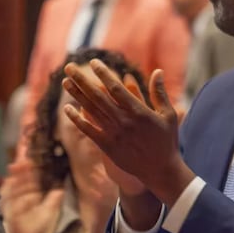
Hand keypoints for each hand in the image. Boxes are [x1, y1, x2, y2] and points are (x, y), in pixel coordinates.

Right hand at [0, 161, 62, 232]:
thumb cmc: (33, 231)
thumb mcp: (47, 214)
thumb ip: (53, 200)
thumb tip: (60, 188)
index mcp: (30, 194)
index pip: (32, 177)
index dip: (32, 166)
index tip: (34, 154)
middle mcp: (21, 194)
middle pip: (22, 175)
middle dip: (23, 163)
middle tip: (26, 148)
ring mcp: (13, 199)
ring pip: (15, 181)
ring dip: (18, 171)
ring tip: (21, 160)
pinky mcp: (7, 205)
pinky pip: (9, 191)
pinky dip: (12, 182)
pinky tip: (14, 174)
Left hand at [61, 60, 194, 206]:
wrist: (160, 170)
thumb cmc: (166, 141)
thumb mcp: (168, 115)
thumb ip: (159, 93)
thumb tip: (157, 71)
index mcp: (139, 111)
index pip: (116, 89)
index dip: (104, 74)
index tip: (94, 62)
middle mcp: (123, 121)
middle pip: (97, 96)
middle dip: (82, 80)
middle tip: (69, 67)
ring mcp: (113, 134)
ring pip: (90, 111)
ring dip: (76, 95)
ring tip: (65, 82)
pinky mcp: (106, 146)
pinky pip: (88, 130)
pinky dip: (77, 119)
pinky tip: (67, 108)